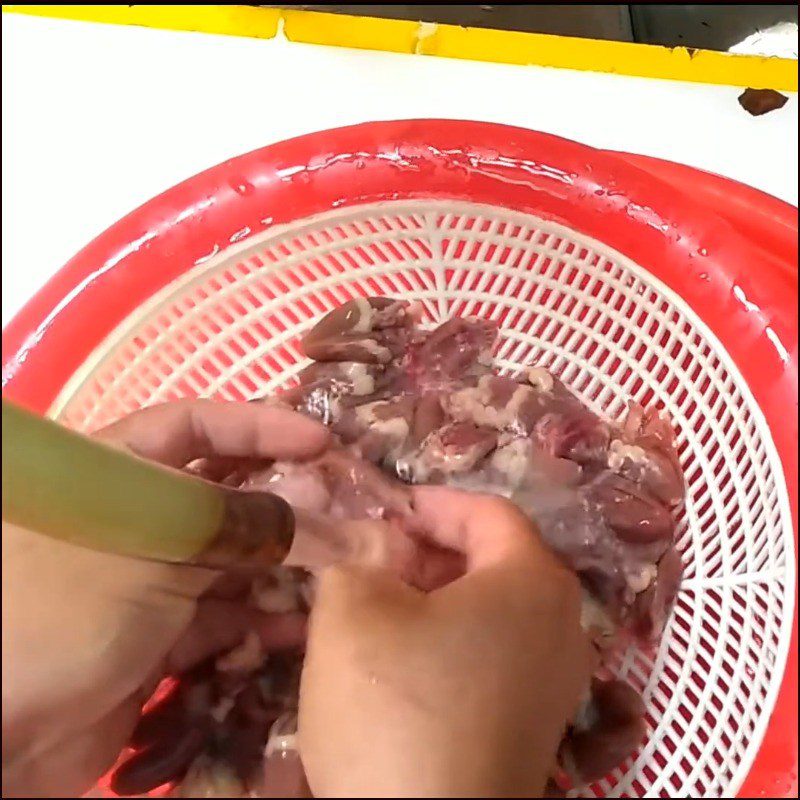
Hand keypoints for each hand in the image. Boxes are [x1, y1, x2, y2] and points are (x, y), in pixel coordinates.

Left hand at [1, 400, 328, 797]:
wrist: (3, 737)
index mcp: (115, 474)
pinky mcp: (162, 634)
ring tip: (345, 570)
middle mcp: (137, 519)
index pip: (193, 426)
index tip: (320, 440)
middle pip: (226, 496)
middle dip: (288, 504)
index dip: (258, 426)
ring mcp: (150, 579)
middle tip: (352, 509)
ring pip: (234, 559)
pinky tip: (304, 624)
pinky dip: (264, 618)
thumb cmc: (69, 611)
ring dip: (286, 566)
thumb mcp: (162, 552)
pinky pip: (226, 614)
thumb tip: (334, 510)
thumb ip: (251, 527)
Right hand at [298, 487, 593, 798]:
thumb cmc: (397, 709)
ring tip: (382, 608)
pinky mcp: (537, 727)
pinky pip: (497, 657)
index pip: (486, 512)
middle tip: (374, 559)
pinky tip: (406, 665)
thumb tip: (371, 545)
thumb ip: (358, 556)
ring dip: (438, 599)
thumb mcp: (353, 612)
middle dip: (430, 552)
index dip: (431, 504)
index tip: (383, 511)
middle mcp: (564, 625)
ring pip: (494, 611)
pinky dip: (454, 643)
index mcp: (532, 581)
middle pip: (495, 560)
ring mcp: (557, 682)